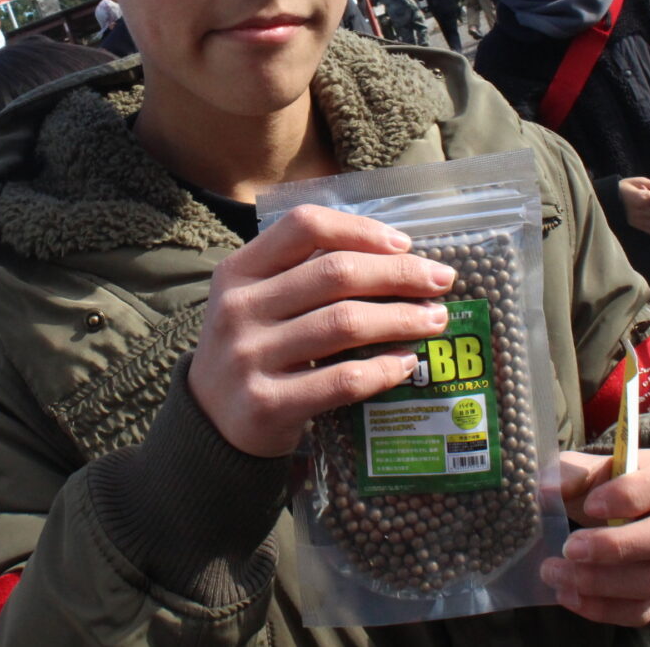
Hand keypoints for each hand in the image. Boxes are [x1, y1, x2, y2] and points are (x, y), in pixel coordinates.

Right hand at [187, 205, 455, 457]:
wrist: (209, 423)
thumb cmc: (251, 349)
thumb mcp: (256, 300)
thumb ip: (303, 274)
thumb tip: (394, 257)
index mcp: (239, 271)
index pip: (304, 226)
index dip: (360, 229)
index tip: (404, 244)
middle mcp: (239, 308)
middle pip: (335, 273)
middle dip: (399, 275)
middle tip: (440, 281)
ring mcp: (250, 357)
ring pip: (344, 324)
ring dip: (401, 319)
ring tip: (434, 320)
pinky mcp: (267, 404)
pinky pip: (341, 381)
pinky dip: (383, 370)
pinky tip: (406, 364)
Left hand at [540, 449, 649, 625]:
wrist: (615, 518)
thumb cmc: (599, 488)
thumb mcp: (583, 470)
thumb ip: (568, 474)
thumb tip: (547, 491)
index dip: (629, 495)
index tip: (589, 506)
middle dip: (616, 547)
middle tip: (569, 549)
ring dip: (600, 583)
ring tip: (556, 575)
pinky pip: (644, 610)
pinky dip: (604, 608)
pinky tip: (570, 596)